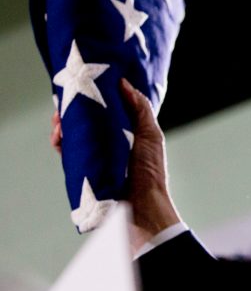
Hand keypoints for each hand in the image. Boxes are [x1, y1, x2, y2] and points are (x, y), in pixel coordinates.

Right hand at [50, 79, 181, 252]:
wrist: (142, 208)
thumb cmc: (151, 171)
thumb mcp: (150, 134)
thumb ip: (139, 108)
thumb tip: (123, 82)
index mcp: (127, 131)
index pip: (106, 109)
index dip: (94, 96)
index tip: (83, 84)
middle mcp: (110, 142)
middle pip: (87, 119)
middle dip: (74, 108)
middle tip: (65, 103)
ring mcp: (96, 156)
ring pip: (74, 134)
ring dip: (64, 124)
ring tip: (61, 121)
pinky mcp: (85, 169)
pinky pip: (68, 153)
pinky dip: (61, 143)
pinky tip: (60, 136)